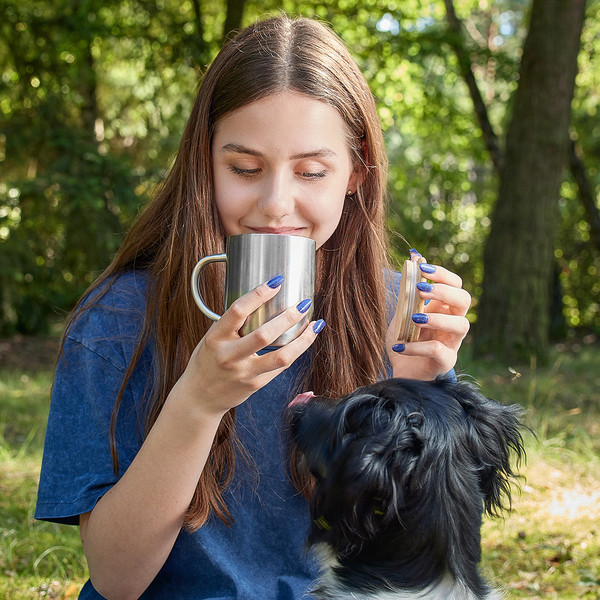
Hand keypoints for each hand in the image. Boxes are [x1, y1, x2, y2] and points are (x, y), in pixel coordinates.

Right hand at [175, 278, 322, 416]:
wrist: (199, 399)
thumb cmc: (207, 362)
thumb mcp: (212, 338)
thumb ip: (232, 324)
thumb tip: (261, 300)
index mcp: (215, 338)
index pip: (238, 310)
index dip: (259, 294)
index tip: (276, 281)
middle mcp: (229, 356)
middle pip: (264, 335)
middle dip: (289, 317)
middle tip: (304, 304)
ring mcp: (244, 373)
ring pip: (281, 357)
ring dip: (302, 339)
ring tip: (315, 325)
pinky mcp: (256, 385)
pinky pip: (280, 367)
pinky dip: (295, 351)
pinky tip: (304, 340)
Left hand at [386, 262, 470, 379]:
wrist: (399, 372)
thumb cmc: (404, 341)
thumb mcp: (401, 314)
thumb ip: (407, 293)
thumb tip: (413, 260)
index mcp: (444, 308)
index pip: (455, 284)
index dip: (442, 275)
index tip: (422, 269)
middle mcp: (453, 323)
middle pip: (464, 300)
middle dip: (444, 291)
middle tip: (421, 290)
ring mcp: (453, 343)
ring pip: (462, 324)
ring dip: (437, 318)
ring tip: (414, 319)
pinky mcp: (446, 362)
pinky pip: (439, 350)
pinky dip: (418, 347)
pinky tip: (400, 345)